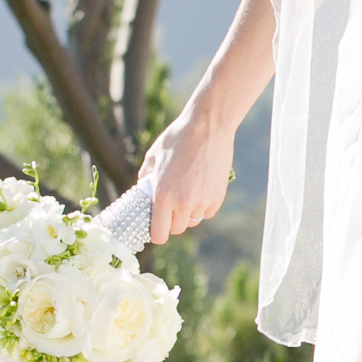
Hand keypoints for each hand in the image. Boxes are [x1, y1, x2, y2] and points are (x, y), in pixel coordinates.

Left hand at [140, 106, 232, 242]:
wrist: (208, 126)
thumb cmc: (178, 138)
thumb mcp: (153, 156)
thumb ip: (146, 178)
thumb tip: (144, 190)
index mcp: (163, 196)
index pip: (159, 234)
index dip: (157, 232)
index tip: (157, 226)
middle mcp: (183, 204)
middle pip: (177, 229)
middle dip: (172, 221)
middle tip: (171, 206)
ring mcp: (203, 202)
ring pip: (193, 221)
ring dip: (188, 213)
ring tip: (186, 193)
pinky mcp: (218, 197)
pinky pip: (208, 212)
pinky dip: (203, 205)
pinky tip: (200, 188)